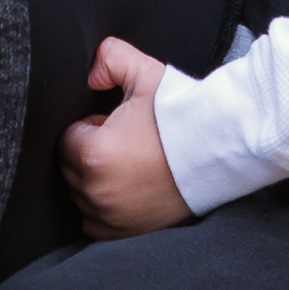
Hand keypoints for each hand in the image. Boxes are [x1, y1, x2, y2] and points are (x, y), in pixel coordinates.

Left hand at [57, 37, 192, 238]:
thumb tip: (92, 71)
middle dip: (90, 152)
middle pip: (71, 167)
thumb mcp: (146, 74)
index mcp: (92, 154)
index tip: (114, 124)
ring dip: (96, 179)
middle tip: (125, 141)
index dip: (91, 126)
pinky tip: (130, 187)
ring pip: (81, 194)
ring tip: (131, 163)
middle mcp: (95, 191)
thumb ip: (111, 57)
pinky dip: (104, 207)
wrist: (220, 150)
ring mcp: (109, 216)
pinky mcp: (124, 232)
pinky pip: (95, 222)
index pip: (68, 137)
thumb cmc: (183, 116)